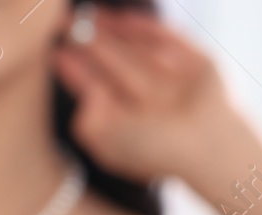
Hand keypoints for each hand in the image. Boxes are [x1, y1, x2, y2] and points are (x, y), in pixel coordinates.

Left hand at [53, 9, 261, 196]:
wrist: (205, 145)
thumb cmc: (156, 151)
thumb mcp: (105, 143)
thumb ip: (86, 121)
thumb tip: (90, 91)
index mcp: (130, 119)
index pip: (97, 89)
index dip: (75, 70)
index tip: (55, 52)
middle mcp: (148, 99)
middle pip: (113, 63)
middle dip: (89, 43)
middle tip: (63, 24)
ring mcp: (171, 78)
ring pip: (135, 48)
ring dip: (112, 31)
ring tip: (88, 15)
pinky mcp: (195, 61)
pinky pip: (166, 38)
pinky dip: (144, 28)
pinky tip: (120, 19)